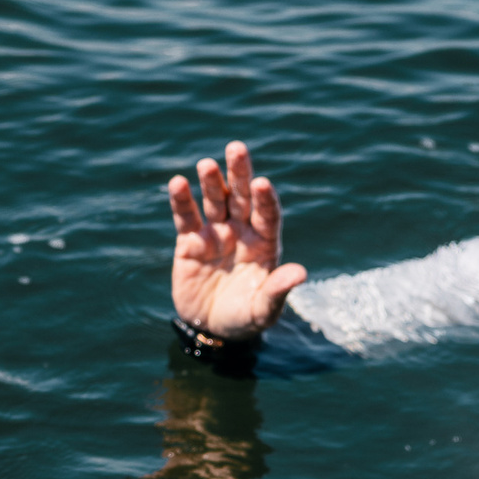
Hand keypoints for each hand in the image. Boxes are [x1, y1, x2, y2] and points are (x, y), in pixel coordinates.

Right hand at [166, 140, 306, 338]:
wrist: (211, 330)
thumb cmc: (245, 319)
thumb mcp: (264, 310)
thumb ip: (278, 290)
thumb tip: (300, 273)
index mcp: (264, 243)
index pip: (267, 214)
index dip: (265, 199)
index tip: (262, 183)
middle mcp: (241, 231)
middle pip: (242, 197)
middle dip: (239, 174)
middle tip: (237, 148)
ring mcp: (215, 233)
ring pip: (215, 201)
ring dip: (211, 182)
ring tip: (206, 165)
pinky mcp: (189, 242)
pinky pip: (185, 217)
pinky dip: (181, 200)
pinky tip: (178, 183)